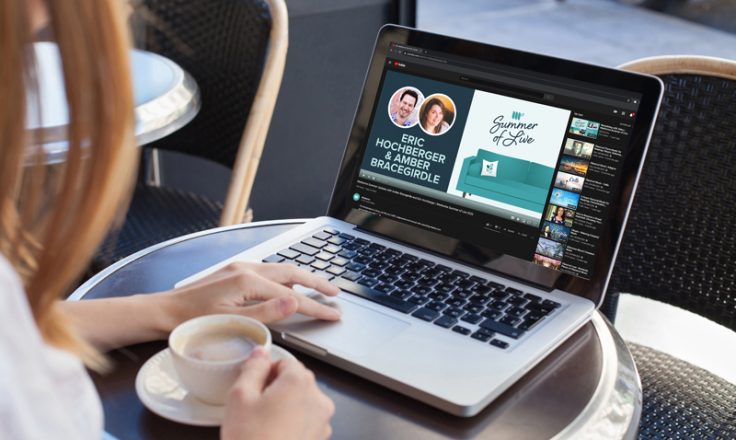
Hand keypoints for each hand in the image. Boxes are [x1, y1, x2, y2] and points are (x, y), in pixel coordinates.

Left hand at [161, 262, 340, 331]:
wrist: (163, 311)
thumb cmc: (192, 320)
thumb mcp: (232, 322)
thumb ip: (267, 312)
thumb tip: (295, 301)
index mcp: (247, 280)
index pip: (292, 295)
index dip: (315, 306)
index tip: (333, 313)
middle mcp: (246, 268)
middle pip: (292, 272)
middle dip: (316, 282)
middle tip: (335, 293)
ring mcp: (239, 268)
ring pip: (281, 270)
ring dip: (302, 278)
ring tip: (319, 288)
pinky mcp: (234, 272)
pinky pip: (268, 271)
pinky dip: (285, 278)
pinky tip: (289, 286)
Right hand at [221, 347, 334, 439]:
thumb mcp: (239, 397)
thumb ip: (252, 368)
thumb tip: (260, 353)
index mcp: (300, 382)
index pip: (285, 361)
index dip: (266, 372)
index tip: (253, 387)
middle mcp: (318, 399)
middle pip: (296, 382)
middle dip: (276, 390)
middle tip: (253, 408)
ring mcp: (322, 422)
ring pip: (301, 403)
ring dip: (284, 408)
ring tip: (262, 426)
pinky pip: (305, 423)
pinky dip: (291, 425)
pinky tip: (272, 437)